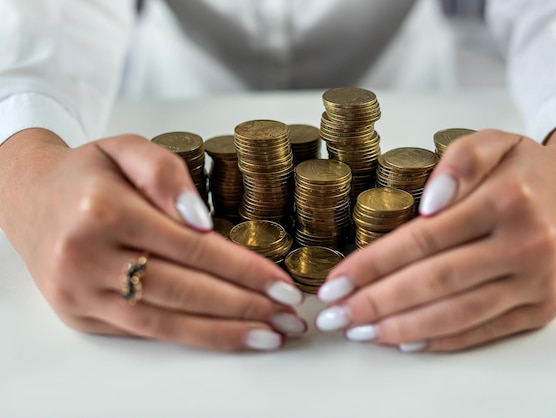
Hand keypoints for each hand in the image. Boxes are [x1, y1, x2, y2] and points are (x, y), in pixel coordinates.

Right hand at [0, 129, 304, 350]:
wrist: (27, 195)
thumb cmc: (87, 172)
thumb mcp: (126, 148)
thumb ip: (166, 174)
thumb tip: (204, 221)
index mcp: (104, 210)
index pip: (192, 248)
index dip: (243, 270)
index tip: (282, 284)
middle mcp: (87, 257)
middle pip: (184, 291)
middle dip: (245, 307)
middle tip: (290, 318)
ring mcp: (80, 291)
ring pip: (166, 322)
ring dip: (223, 333)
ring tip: (269, 337)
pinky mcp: (79, 314)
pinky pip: (144, 331)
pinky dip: (190, 337)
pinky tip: (225, 336)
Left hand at [314, 121, 555, 351]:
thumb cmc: (529, 170)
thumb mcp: (493, 142)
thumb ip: (458, 162)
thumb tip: (427, 205)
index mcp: (507, 200)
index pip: (425, 239)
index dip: (374, 263)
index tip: (337, 281)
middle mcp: (526, 244)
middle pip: (435, 281)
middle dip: (377, 301)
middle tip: (334, 315)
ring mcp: (537, 282)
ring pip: (457, 313)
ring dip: (402, 327)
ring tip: (360, 331)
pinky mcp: (542, 308)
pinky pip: (484, 329)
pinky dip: (441, 338)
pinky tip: (404, 339)